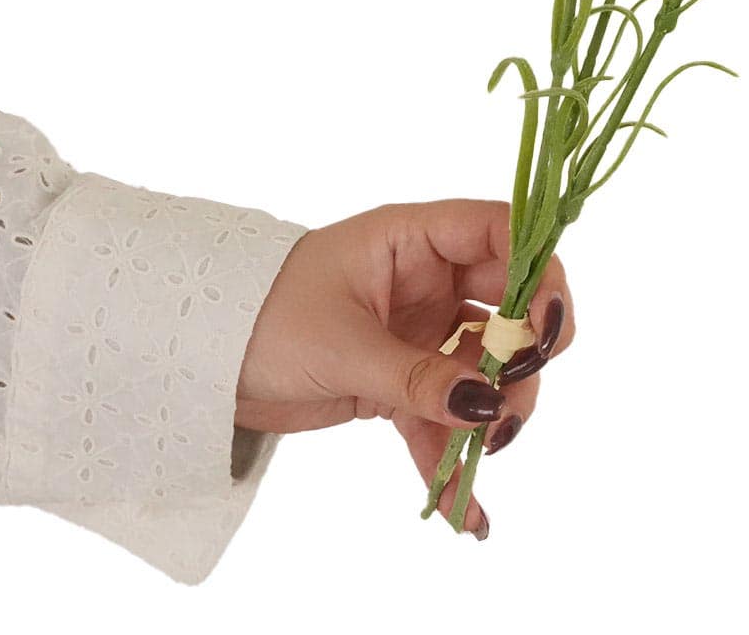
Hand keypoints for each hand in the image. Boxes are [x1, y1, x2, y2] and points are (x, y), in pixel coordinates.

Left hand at [235, 199, 574, 535]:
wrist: (201, 359)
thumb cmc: (263, 318)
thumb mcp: (342, 344)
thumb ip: (418, 376)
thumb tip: (488, 407)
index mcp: (414, 240)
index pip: (500, 233)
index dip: (537, 269)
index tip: (546, 328)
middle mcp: (430, 280)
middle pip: (508, 307)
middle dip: (524, 356)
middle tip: (515, 402)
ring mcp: (421, 332)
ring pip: (487, 367)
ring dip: (497, 412)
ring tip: (484, 456)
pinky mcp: (403, 381)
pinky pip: (444, 417)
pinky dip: (454, 458)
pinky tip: (469, 513)